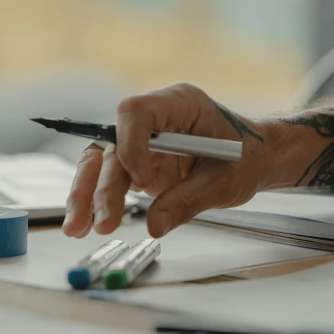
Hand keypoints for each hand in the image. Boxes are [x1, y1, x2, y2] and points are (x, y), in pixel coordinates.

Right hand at [62, 83, 279, 238]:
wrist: (255, 160)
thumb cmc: (247, 157)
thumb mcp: (225, 181)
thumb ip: (187, 200)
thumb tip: (153, 225)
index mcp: (179, 104)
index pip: (137, 111)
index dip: (131, 144)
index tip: (143, 179)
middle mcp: (155, 120)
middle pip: (112, 143)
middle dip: (100, 183)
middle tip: (101, 220)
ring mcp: (143, 142)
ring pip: (103, 163)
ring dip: (88, 195)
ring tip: (78, 229)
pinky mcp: (139, 164)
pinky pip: (111, 180)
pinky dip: (98, 202)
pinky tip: (86, 223)